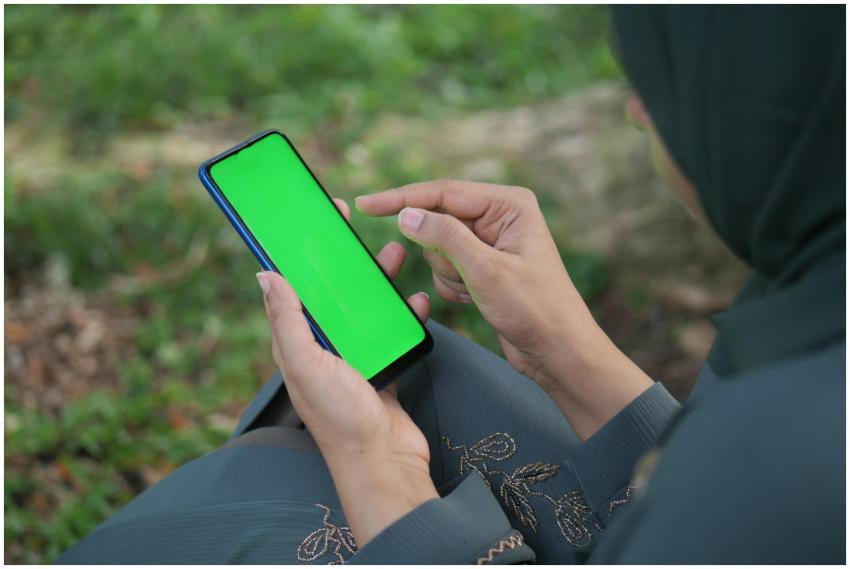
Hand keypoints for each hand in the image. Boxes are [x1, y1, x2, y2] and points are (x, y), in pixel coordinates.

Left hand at [256, 198, 437, 546]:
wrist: (384, 463)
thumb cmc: (342, 419)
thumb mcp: (308, 365)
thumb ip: (288, 321)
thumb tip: (265, 275)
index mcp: (298, 344)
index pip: (292, 289)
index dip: (296, 254)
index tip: (308, 222)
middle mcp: (322, 348)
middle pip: (330, 292)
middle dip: (341, 259)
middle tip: (351, 226)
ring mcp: (353, 358)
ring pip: (363, 308)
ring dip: (377, 282)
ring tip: (396, 256)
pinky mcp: (381, 367)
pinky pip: (391, 332)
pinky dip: (404, 316)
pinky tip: (417, 303)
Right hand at [356, 181, 652, 439]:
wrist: (559, 352)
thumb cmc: (536, 310)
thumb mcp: (487, 271)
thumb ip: (444, 237)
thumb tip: (406, 214)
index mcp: (509, 204)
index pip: (443, 192)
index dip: (402, 199)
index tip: (366, 204)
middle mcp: (500, 216)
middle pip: (439, 220)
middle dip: (441, 253)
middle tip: (466, 277)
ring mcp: (491, 242)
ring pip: (439, 247)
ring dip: (449, 273)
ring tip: (477, 291)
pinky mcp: (484, 266)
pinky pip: (447, 267)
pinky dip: (453, 286)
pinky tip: (477, 299)